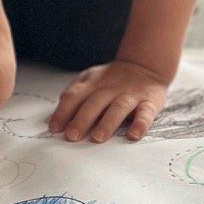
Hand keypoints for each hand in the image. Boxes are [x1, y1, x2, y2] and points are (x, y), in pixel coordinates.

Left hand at [49, 60, 170, 143]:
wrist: (144, 65)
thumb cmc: (111, 80)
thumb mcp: (90, 80)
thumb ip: (74, 95)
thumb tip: (56, 118)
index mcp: (92, 83)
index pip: (74, 96)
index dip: (63, 112)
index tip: (54, 128)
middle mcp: (110, 88)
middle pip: (94, 103)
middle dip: (81, 120)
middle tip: (71, 137)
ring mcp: (130, 94)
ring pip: (118, 108)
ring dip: (107, 123)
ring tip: (97, 137)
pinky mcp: (149, 101)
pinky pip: (145, 113)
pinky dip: (141, 123)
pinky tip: (134, 135)